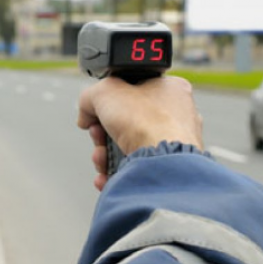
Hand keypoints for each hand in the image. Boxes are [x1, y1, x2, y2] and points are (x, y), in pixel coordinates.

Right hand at [78, 76, 203, 190]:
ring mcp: (174, 144)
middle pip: (124, 122)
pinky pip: (135, 167)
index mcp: (171, 89)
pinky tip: (106, 174)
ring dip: (105, 154)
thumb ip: (89, 97)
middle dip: (102, 133)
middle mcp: (177, 115)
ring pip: (127, 147)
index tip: (95, 112)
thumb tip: (85, 115)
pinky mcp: (167, 168)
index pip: (130, 91)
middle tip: (97, 136)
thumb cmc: (144, 121)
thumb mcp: (104, 91)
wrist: (160, 161)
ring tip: (101, 158)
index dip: (107, 102)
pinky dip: (116, 172)